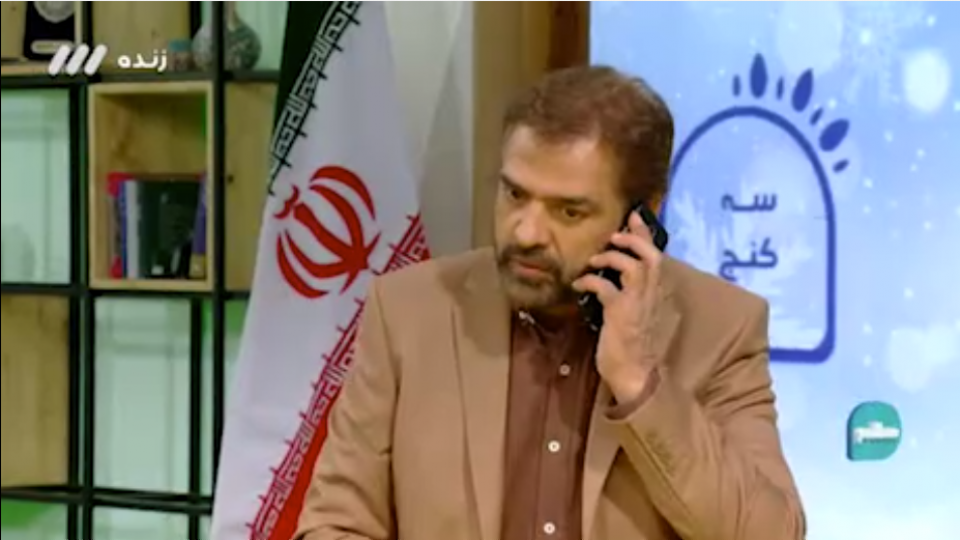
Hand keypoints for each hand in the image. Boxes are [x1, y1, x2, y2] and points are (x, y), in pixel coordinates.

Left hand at [572, 211, 663, 403]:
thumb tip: (611, 277)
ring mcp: (637, 304)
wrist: (635, 375)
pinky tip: (578, 286)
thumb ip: (630, 295)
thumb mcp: (635, 315)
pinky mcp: (620, 314)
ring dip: (611, 258)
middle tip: (614, 234)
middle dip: (632, 239)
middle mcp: (651, 296)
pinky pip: (605, 288)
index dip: (645, 235)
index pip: (656, 257)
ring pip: (633, 266)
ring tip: (593, 261)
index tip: (634, 217)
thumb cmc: (632, 347)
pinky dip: (589, 281)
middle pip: (650, 255)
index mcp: (655, 294)